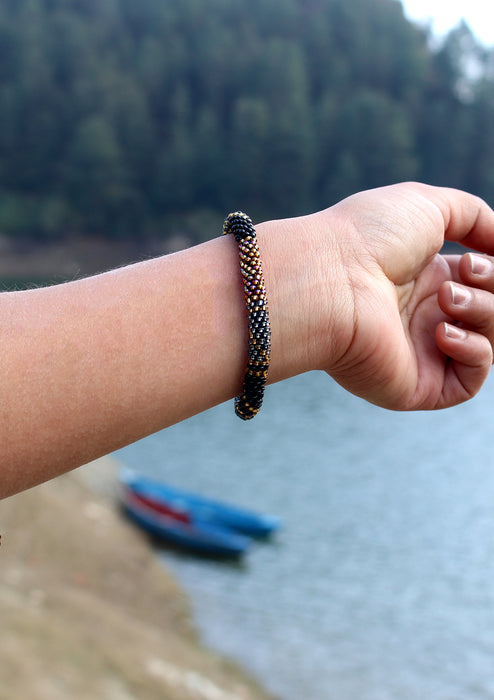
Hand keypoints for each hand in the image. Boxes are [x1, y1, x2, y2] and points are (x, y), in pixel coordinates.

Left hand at [287, 183, 493, 409]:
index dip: (492, 268)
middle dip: (492, 285)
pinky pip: (469, 383)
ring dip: (485, 311)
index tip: (479, 255)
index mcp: (424, 278)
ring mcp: (421, 353)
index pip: (481, 280)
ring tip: (446, 297)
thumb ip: (475, 217)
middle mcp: (422, 316)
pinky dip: (474, 351)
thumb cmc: (371, 238)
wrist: (331, 281)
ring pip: (489, 342)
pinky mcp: (418, 386)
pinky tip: (442, 331)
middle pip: (490, 310)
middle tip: (463, 271)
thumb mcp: (429, 205)